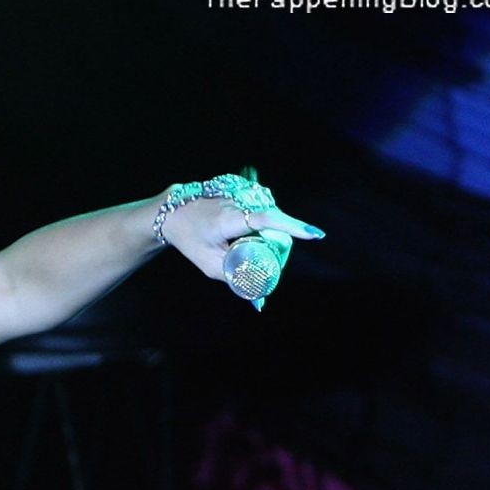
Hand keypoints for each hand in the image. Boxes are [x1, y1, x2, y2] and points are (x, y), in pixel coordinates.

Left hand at [158, 180, 322, 310]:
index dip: (292, 227)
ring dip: (273, 236)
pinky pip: (268, 210)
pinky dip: (267, 225)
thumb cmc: (191, 239)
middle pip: (276, 225)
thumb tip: (259, 300)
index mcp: (229, 218)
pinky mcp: (249, 189)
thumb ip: (234, 280)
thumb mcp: (208, 264)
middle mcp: (241, 201)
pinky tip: (250, 232)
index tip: (314, 234)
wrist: (175, 211)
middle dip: (280, 247)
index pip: (266, 220)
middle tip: (273, 264)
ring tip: (252, 247)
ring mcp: (246, 192)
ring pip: (274, 217)